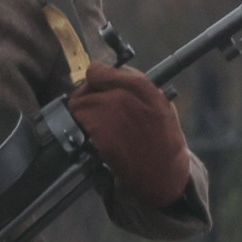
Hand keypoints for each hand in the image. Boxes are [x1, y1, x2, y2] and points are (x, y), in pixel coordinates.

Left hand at [67, 65, 197, 207]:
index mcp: (141, 86)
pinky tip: (97, 137)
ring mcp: (109, 115)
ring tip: (97, 124)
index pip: (99, 70)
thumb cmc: (162, 138)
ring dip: (84, 113)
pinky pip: (80, 124)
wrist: (162, 171)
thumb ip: (135, 85)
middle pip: (86, 86)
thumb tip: (109, 73)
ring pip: (79, 104)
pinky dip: (84, 129)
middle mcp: (123, 96)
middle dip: (89, 96)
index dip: (96, 79)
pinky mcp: (99, 134)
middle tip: (97, 109)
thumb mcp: (160, 103)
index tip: (99, 86)